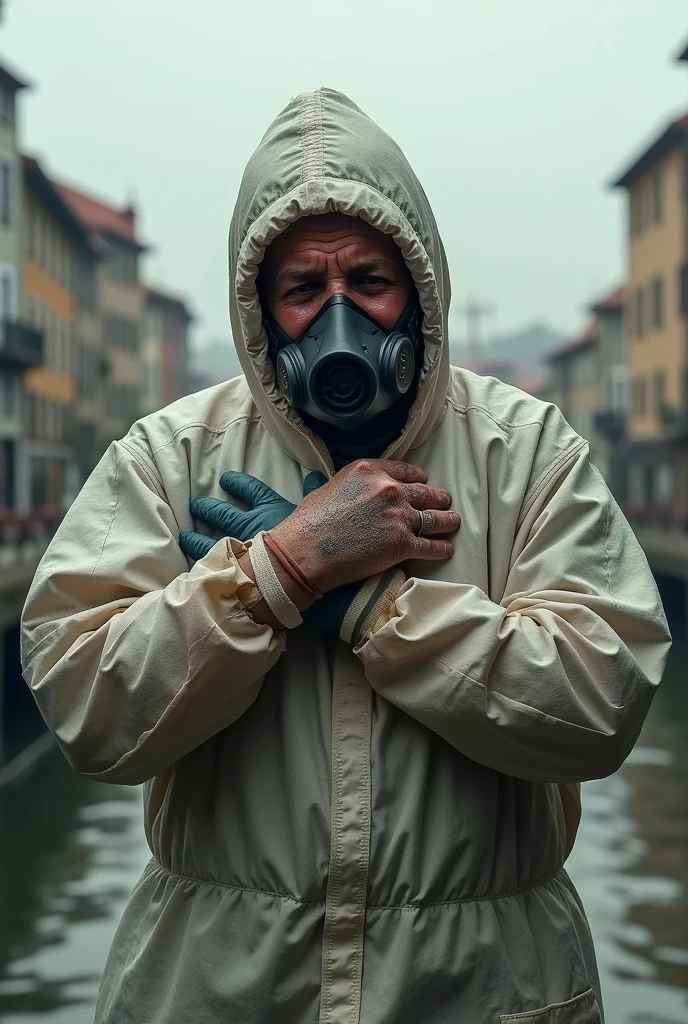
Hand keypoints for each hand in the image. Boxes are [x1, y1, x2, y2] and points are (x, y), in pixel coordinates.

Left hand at [180, 470, 326, 559]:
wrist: (306, 568)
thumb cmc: (315, 539)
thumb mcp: (317, 510)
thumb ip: (315, 492)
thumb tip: (315, 478)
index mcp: (272, 509)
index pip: (252, 491)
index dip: (238, 484)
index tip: (226, 479)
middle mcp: (252, 525)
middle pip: (224, 515)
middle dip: (208, 509)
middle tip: (195, 505)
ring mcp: (242, 549)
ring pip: (211, 542)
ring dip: (196, 539)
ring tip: (184, 537)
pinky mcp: (237, 572)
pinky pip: (214, 568)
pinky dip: (203, 566)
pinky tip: (193, 569)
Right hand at [271, 459, 459, 592]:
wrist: (306, 551)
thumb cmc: (309, 522)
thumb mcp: (330, 487)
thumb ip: (353, 485)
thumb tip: (357, 493)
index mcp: (370, 470)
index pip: (405, 470)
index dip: (417, 478)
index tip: (423, 482)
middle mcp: (389, 489)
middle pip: (424, 493)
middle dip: (437, 498)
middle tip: (444, 501)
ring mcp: (399, 517)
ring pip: (434, 518)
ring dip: (446, 521)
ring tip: (453, 522)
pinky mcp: (403, 544)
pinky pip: (431, 546)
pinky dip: (441, 548)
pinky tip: (447, 549)